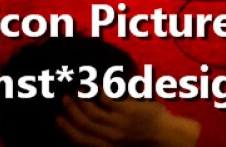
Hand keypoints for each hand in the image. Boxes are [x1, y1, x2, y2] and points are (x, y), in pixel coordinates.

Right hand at [58, 93, 199, 145]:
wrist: (168, 137)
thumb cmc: (145, 143)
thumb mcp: (121, 145)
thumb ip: (107, 138)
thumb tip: (93, 128)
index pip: (80, 140)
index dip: (66, 129)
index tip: (57, 118)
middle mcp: (109, 139)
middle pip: (83, 124)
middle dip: (71, 112)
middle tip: (63, 100)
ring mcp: (118, 124)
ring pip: (93, 112)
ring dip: (81, 101)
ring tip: (76, 91)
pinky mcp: (128, 111)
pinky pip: (107, 100)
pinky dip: (98, 91)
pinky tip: (95, 85)